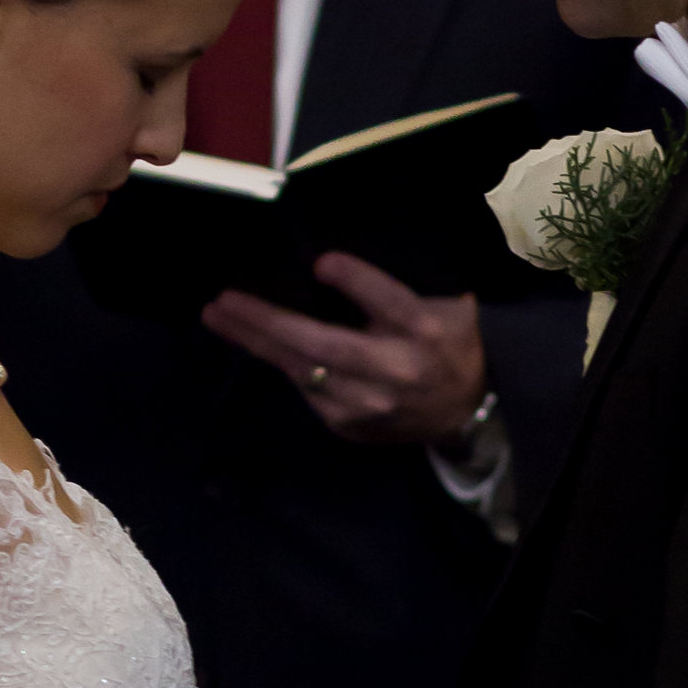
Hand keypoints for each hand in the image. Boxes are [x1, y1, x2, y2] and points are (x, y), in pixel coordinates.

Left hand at [203, 254, 486, 446]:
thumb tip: (328, 264)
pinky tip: (252, 342)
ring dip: (256, 343)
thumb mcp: (443, 304)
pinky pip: (304, 391)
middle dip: (268, 321)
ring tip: (219, 317)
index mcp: (424, 331)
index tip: (320, 261)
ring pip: (302, 372)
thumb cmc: (448, 341)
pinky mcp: (351, 427)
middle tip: (225, 299)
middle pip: (324, 344)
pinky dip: (279, 364)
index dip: (355, 282)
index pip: (387, 302)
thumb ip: (397, 289)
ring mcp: (369, 406)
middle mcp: (395, 371)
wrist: (469, 410)